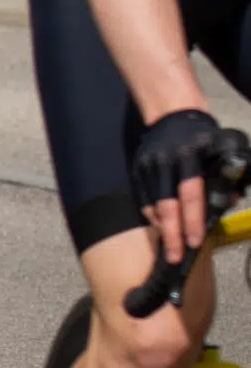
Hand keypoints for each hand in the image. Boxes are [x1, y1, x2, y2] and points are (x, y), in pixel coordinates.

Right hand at [133, 107, 222, 264]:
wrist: (172, 111)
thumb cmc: (203, 133)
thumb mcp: (223, 147)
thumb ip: (226, 175)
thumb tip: (228, 202)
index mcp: (191, 154)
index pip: (191, 193)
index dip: (193, 219)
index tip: (196, 241)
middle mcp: (167, 160)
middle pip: (168, 205)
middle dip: (172, 234)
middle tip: (176, 256)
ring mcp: (149, 164)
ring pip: (153, 204)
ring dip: (162, 229)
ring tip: (169, 250)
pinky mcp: (138, 168)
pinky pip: (145, 198)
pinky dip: (153, 216)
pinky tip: (161, 229)